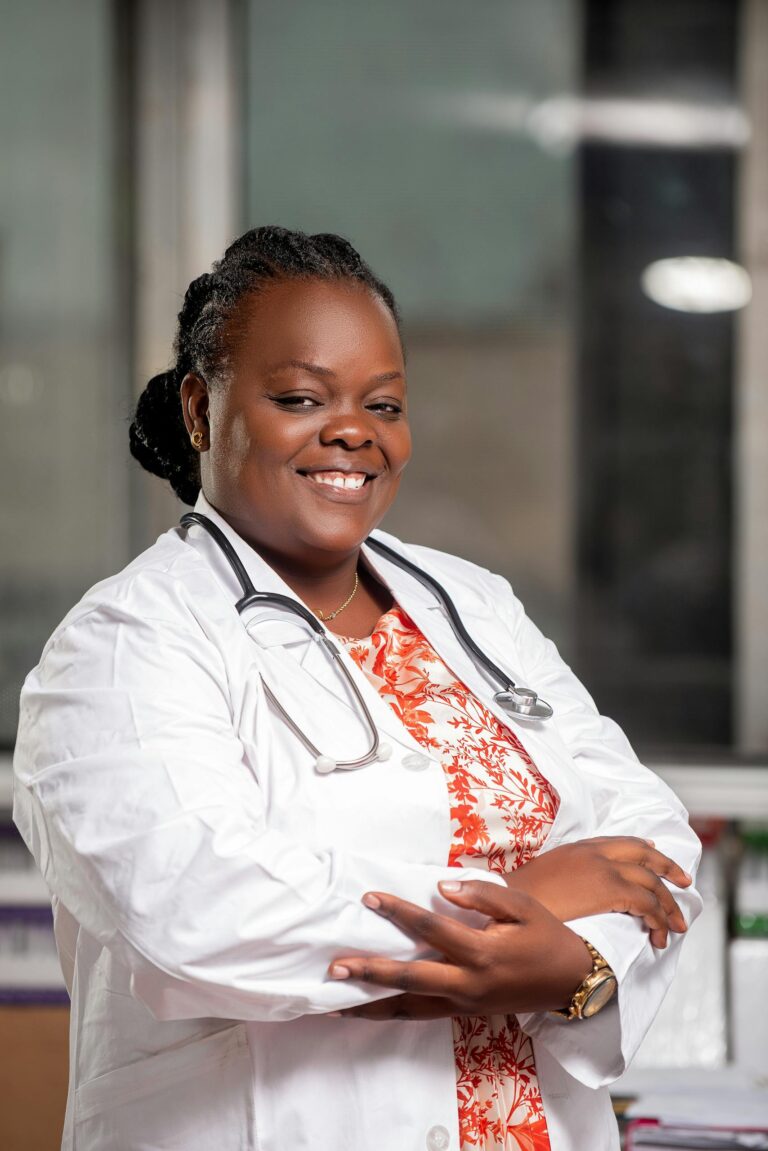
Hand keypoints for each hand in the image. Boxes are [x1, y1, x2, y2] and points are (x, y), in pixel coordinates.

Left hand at [328, 881, 592, 1020]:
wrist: (571, 981)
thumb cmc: (545, 936)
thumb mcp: (522, 906)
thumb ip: (482, 895)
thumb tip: (443, 888)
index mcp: (482, 952)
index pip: (431, 929)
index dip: (399, 912)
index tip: (370, 898)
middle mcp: (468, 984)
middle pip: (411, 979)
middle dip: (371, 973)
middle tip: (336, 967)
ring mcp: (464, 1004)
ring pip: (410, 1008)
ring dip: (371, 1005)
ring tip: (334, 1003)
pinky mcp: (463, 1014)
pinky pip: (421, 1014)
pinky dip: (391, 1012)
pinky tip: (367, 1009)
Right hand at [508, 836, 691, 948]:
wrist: (509, 903)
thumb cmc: (519, 899)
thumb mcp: (544, 878)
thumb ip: (565, 877)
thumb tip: (576, 893)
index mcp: (578, 847)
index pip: (618, 842)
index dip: (641, 849)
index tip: (654, 853)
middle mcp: (595, 853)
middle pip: (644, 856)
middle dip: (668, 868)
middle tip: (684, 882)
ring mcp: (604, 869)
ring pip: (652, 883)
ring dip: (668, 906)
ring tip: (677, 926)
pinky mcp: (610, 890)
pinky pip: (647, 903)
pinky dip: (658, 920)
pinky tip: (658, 935)